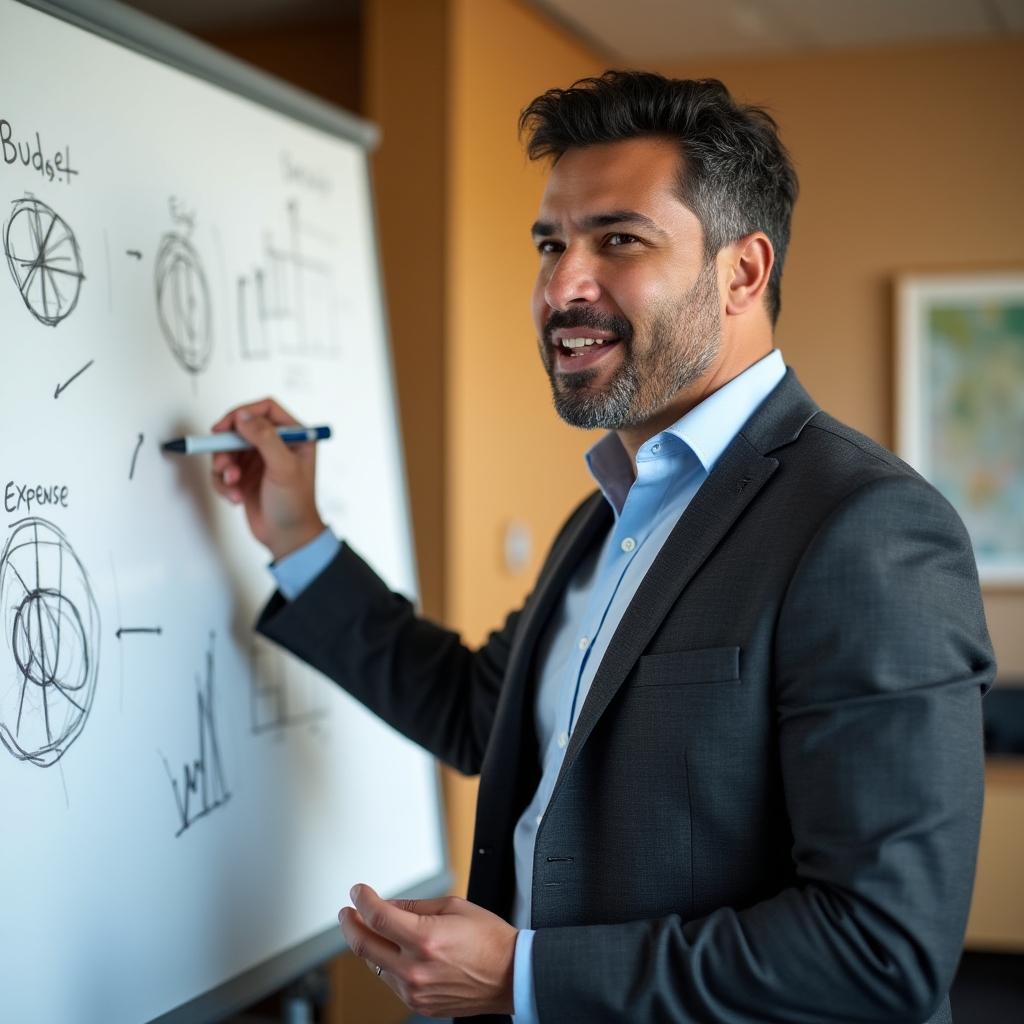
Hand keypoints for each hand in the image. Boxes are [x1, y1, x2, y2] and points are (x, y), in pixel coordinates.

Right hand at [209, 398, 324, 560]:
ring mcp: (259, 459)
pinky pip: (223, 469)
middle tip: (223, 464)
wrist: (287, 537)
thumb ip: (265, 438)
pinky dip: (224, 483)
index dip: (243, 414)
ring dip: (224, 468)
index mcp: (295, 436)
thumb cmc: (295, 505)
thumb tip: (244, 416)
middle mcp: (276, 444)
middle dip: (227, 446)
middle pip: (240, 428)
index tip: (225, 427)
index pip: (266, 409)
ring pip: (227, 449)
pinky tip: (235, 498)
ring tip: (233, 486)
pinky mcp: (244, 475)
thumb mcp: (284, 468)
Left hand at [339, 884, 516, 1017]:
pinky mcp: (419, 1004)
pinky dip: (385, 963)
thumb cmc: (489, 940)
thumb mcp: (453, 907)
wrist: (510, 975)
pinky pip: (390, 981)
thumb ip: (415, 906)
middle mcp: (415, 969)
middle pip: (364, 945)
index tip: (357, 892)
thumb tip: (388, 905)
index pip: (378, 917)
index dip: (362, 900)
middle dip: (350, 924)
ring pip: (373, 965)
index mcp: (425, 939)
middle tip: (348, 912)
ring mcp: (415, 991)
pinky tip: (391, 951)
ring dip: (367, 944)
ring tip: (371, 929)